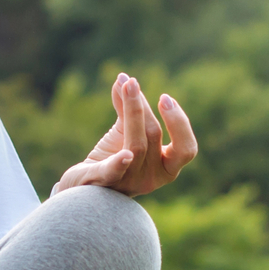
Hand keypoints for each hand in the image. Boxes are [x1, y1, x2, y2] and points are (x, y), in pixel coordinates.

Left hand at [52, 72, 197, 197]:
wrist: (81, 190)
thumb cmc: (111, 161)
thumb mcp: (123, 133)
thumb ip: (127, 109)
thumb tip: (124, 79)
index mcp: (165, 168)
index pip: (186, 149)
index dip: (180, 124)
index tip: (165, 98)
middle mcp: (151, 179)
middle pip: (153, 137)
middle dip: (142, 107)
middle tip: (131, 83)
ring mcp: (128, 183)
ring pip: (135, 146)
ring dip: (131, 112)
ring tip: (123, 85)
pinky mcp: (103, 184)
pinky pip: (114, 173)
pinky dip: (119, 164)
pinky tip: (124, 155)